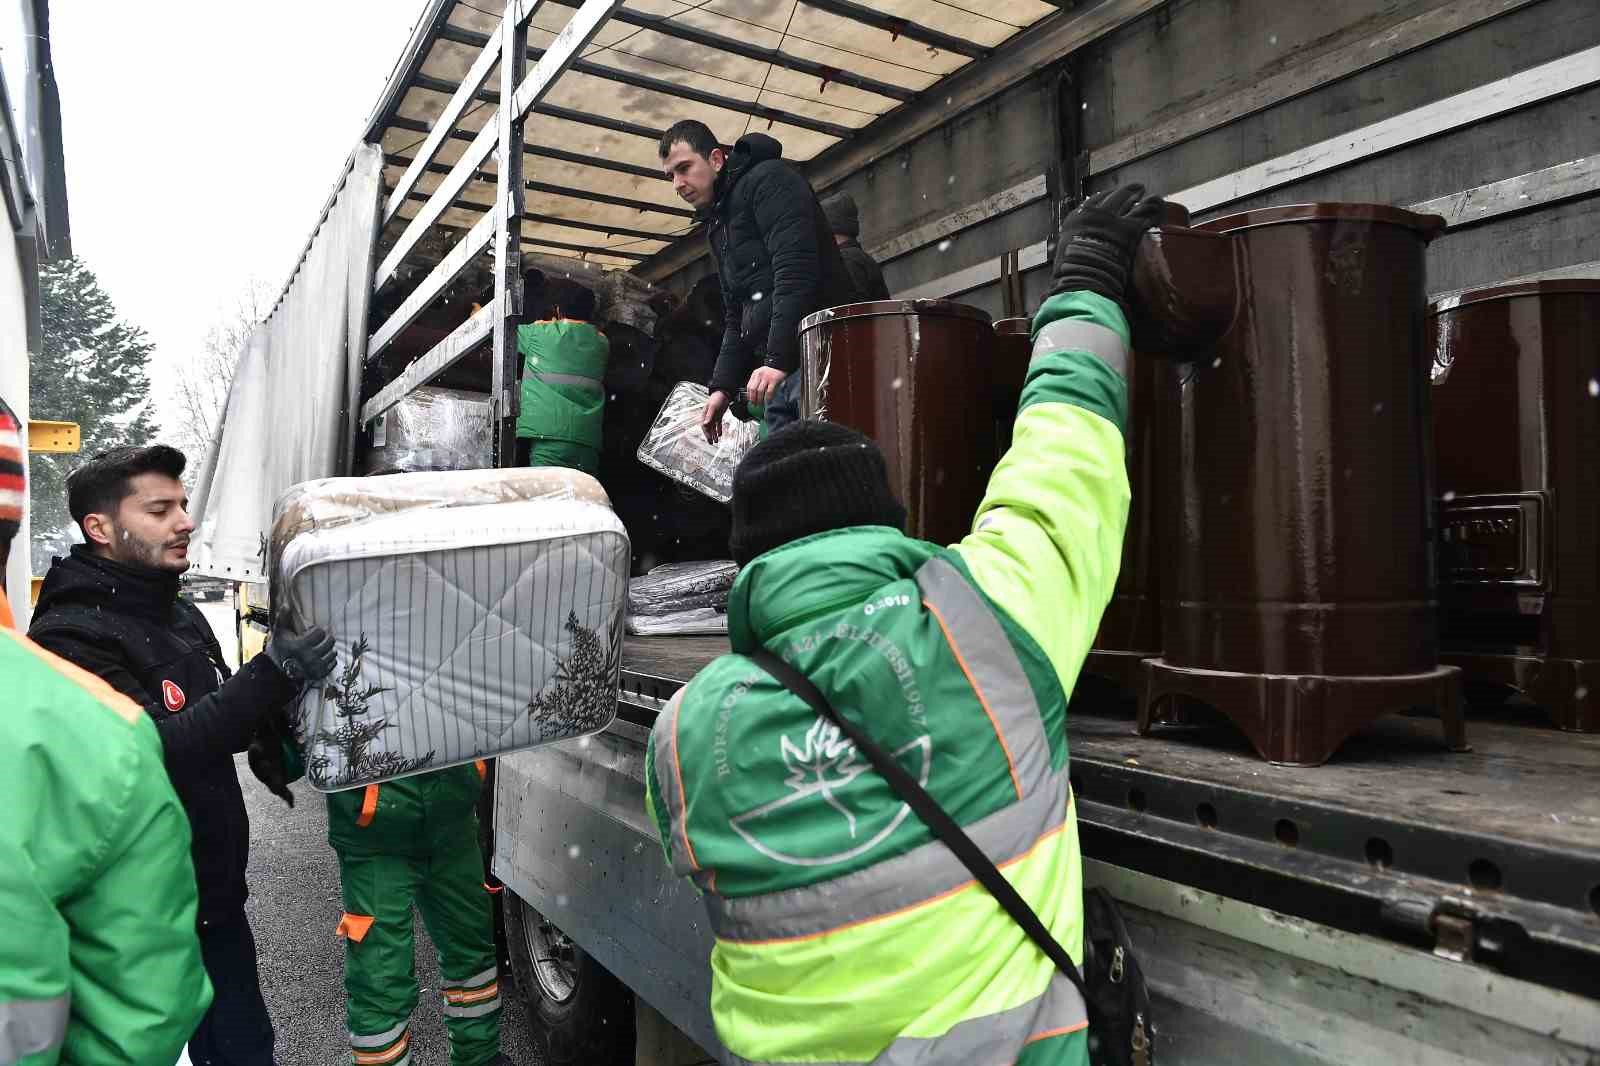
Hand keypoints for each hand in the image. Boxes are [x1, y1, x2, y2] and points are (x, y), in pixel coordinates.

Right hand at [266, 621, 336, 683]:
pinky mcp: (318, 675)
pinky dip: (330, 659)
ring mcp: (314, 668)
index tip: (310, 632)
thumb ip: (283, 617)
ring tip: (322, 646)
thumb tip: (286, 605)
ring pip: (333, 653)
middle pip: (330, 642)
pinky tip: (323, 656)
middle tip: (321, 637)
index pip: (320, 632)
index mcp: (300, 646)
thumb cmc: (280, 648)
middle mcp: (309, 658)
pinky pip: (333, 664)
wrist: (277, 669)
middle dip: (326, 637)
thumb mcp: (279, 632)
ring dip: (329, 648)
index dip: (316, 630)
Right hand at [701, 390, 731, 443]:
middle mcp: (708, 416)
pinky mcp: (718, 416)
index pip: (704, 426)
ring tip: (716, 441)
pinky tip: (720, 434)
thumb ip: (709, 416)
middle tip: (711, 443)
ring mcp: (713, 416)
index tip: (709, 439)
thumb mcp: (713, 408)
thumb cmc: (717, 399)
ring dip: (714, 434)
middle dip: (709, 436)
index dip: (706, 433)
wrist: (723, 393)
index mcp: (705, 415)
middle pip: (708, 428)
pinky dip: (718, 429)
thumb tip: (705, 424)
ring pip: (713, 427)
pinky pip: (718, 424)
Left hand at [745, 366, 786, 407]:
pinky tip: (768, 400)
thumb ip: (757, 381)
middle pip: (753, 389)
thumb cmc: (771, 371)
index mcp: (755, 374)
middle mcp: (759, 375)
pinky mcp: (773, 380)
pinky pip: (769, 391)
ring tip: (761, 403)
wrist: (780, 364)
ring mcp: (766, 378)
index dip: (749, 395)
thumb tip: (754, 394)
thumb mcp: (761, 373)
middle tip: (755, 404)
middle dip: (753, 398)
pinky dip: (768, 397)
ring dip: (760, 399)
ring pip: (760, 391)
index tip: (750, 400)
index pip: (749, 386)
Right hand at [1049, 183, 1168, 310]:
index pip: (1093, 201)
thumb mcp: (1064, 257)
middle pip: (1113, 196)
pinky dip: (1153, 207)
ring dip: (1139, 195)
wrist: (1084, 281)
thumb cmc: (1071, 276)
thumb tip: (1061, 262)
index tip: (1111, 196)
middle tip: (1136, 190)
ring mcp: (1113, 219)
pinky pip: (1145, 211)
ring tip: (1150, 195)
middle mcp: (1094, 214)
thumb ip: (1070, 251)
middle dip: (1126, 192)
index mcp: (1076, 219)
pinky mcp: (1130, 228)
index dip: (1105, 197)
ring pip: (1129, 198)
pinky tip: (1158, 205)